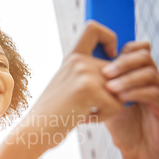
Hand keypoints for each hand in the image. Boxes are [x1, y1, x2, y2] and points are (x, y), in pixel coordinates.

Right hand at [20, 21, 124, 152]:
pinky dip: (103, 117)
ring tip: (85, 112)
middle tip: (89, 106)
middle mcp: (78, 61)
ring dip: (109, 107)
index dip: (109, 36)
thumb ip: (89, 75)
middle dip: (114, 93)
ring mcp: (83, 72)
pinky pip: (117, 105)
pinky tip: (83, 118)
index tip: (111, 55)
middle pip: (119, 70)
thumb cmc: (54, 114)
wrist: (35, 130)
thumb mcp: (69, 87)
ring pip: (121, 90)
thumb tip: (122, 71)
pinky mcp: (88, 88)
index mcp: (72, 58)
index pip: (93, 28)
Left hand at [102, 41, 158, 158]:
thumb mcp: (107, 103)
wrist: (139, 154)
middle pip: (144, 55)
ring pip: (150, 72)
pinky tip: (121, 100)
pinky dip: (136, 93)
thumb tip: (75, 70)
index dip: (120, 49)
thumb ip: (98, 87)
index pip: (134, 50)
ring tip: (110, 89)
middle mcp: (154, 80)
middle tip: (105, 73)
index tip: (102, 59)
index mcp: (139, 75)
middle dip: (122, 62)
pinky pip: (155, 93)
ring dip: (127, 78)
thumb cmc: (123, 129)